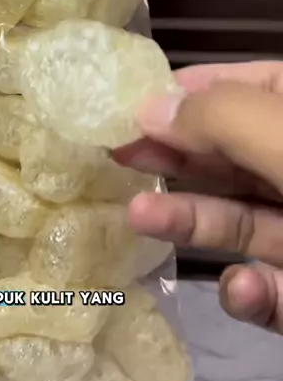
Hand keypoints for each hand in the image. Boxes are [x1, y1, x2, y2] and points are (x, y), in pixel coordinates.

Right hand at [115, 62, 282, 333]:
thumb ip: (219, 119)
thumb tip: (149, 108)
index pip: (244, 87)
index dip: (188, 90)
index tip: (130, 100)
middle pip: (230, 154)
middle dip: (173, 153)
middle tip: (114, 150)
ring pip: (240, 223)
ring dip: (189, 222)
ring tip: (138, 216)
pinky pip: (267, 290)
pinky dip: (247, 293)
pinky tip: (242, 286)